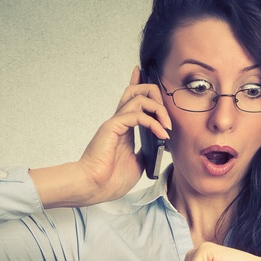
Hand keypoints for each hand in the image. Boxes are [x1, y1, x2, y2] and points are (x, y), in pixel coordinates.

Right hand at [75, 67, 171, 204]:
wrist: (93, 187)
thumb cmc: (110, 180)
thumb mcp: (137, 164)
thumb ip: (146, 152)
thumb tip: (159, 146)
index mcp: (123, 128)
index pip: (132, 100)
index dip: (138, 83)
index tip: (143, 72)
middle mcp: (119, 121)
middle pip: (136, 91)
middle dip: (156, 95)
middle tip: (167, 116)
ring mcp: (115, 123)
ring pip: (139, 97)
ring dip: (159, 109)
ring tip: (167, 126)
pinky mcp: (112, 127)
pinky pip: (137, 115)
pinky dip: (153, 122)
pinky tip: (161, 134)